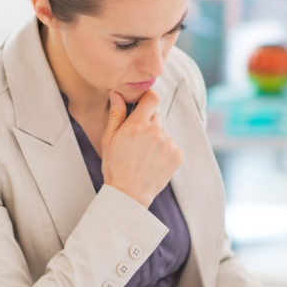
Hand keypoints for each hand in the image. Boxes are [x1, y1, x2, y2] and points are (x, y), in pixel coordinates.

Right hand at [101, 90, 182, 207]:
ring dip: (156, 138)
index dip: (148, 99)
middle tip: (137, 141)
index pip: (152, 98)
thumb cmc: (115, 165)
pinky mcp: (177, 155)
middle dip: (148, 124)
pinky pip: (171, 145)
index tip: (144, 104)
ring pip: (163, 132)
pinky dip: (164, 150)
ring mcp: (168, 144)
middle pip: (156, 117)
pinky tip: (152, 161)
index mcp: (137, 125)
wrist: (129, 193)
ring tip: (144, 155)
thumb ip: (116, 113)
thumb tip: (117, 93)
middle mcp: (155, 132)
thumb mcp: (109, 138)